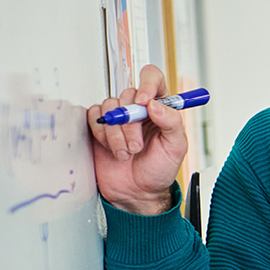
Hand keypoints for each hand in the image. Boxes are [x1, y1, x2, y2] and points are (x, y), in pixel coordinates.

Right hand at [87, 64, 188, 215]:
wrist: (137, 191)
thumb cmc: (159, 169)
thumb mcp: (176, 146)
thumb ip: (171, 122)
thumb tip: (155, 104)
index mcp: (160, 106)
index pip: (153, 78)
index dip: (147, 84)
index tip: (143, 102)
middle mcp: (138, 108)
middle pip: (128, 94)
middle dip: (131, 123)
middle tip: (136, 146)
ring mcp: (118, 116)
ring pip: (110, 106)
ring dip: (117, 133)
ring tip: (126, 153)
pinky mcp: (100, 127)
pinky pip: (94, 116)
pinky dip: (101, 134)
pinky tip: (111, 149)